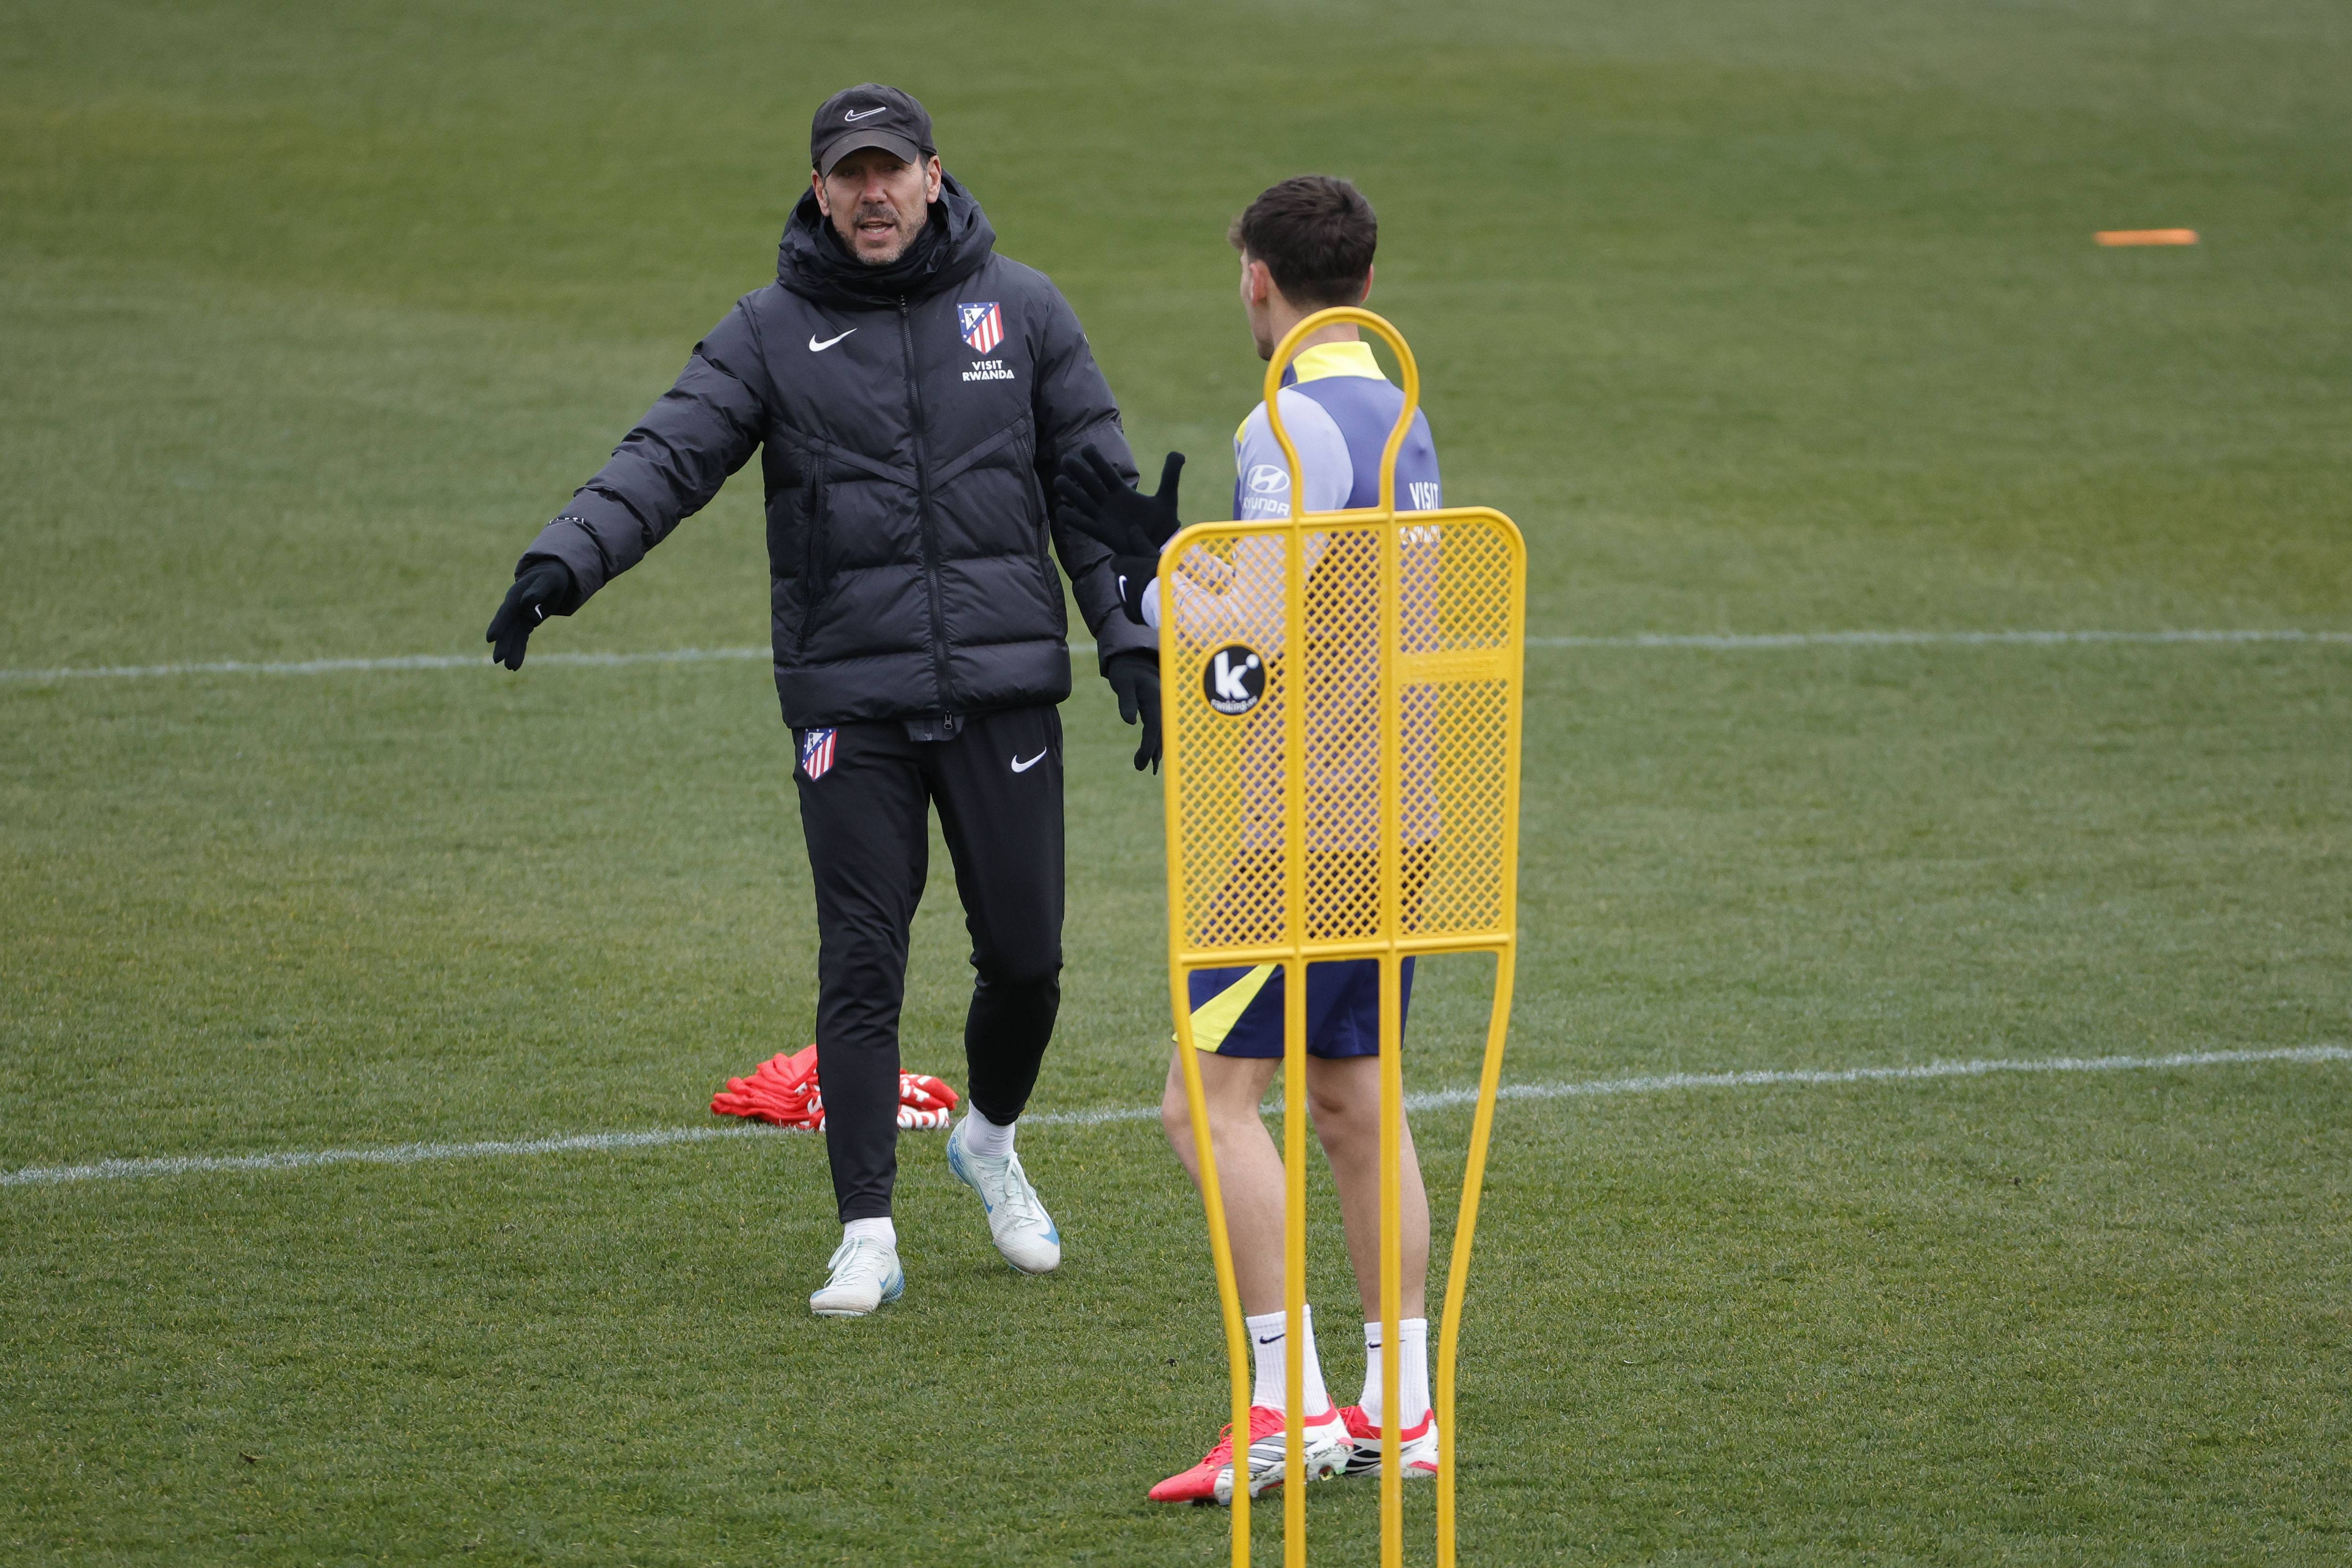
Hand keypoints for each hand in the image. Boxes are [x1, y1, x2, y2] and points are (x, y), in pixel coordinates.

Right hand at [485, 559, 574, 670]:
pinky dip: (519, 650)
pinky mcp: (526, 622)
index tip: (491, 639)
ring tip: (511, 668)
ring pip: (513, 635)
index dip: (498, 624)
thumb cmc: (551, 576)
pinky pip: (521, 638)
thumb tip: (527, 608)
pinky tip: (516, 664)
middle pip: (507, 627)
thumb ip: (537, 592)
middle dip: (503, 644)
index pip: (506, 611)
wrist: (553, 575)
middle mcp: (514, 606)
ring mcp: (519, 615)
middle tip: (498, 660)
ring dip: (511, 651)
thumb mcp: (548, 580)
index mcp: (517, 594)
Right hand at [1055, 448, 1183, 625]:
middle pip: (1090, 483)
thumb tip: (1178, 453)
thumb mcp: (1167, 499)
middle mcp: (1108, 502)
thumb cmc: (1161, 525)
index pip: (1106, 472)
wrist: (1158, 549)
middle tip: (1067, 459)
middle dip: (1078, 471)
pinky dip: (1071, 518)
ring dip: (1070, 492)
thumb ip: (1170, 476)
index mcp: (1122, 491)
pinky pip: (1083, 524)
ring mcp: (1102, 517)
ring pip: (1082, 501)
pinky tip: (1062, 511)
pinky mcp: (1101, 533)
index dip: (1096, 460)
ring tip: (1059, 481)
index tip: (1086, 448)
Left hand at [1103, 651, 1161, 772]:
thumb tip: (1130, 722)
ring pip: (1163, 733)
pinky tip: (1152, 757)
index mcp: (1155, 699)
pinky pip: (1160, 730)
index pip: (1154, 726)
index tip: (1143, 761)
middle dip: (1153, 752)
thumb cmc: (1126, 672)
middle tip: (1141, 768)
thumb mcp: (1123, 683)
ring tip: (1147, 767)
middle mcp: (1162, 705)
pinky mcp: (1159, 711)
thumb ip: (1126, 702)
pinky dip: (1157, 743)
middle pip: (1161, 733)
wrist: (1135, 661)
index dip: (1149, 745)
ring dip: (1157, 751)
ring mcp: (1162, 708)